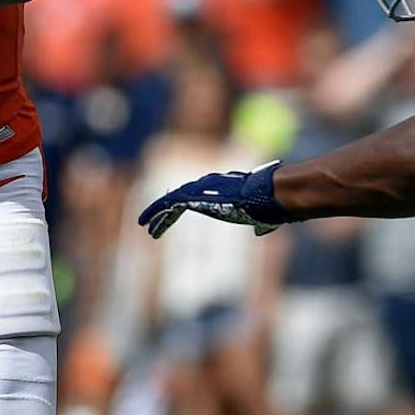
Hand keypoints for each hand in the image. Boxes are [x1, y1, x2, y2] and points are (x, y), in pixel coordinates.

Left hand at [136, 163, 287, 238]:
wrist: (265, 194)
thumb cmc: (267, 204)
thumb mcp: (261, 214)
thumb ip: (258, 220)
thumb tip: (263, 230)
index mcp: (221, 187)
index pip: (196, 195)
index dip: (183, 206)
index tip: (174, 217)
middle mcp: (208, 184)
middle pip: (181, 196)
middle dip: (167, 212)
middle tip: (155, 225)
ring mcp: (200, 189)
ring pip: (171, 200)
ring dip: (158, 215)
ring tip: (147, 227)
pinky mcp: (194, 196)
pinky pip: (168, 203)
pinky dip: (155, 212)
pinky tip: (146, 224)